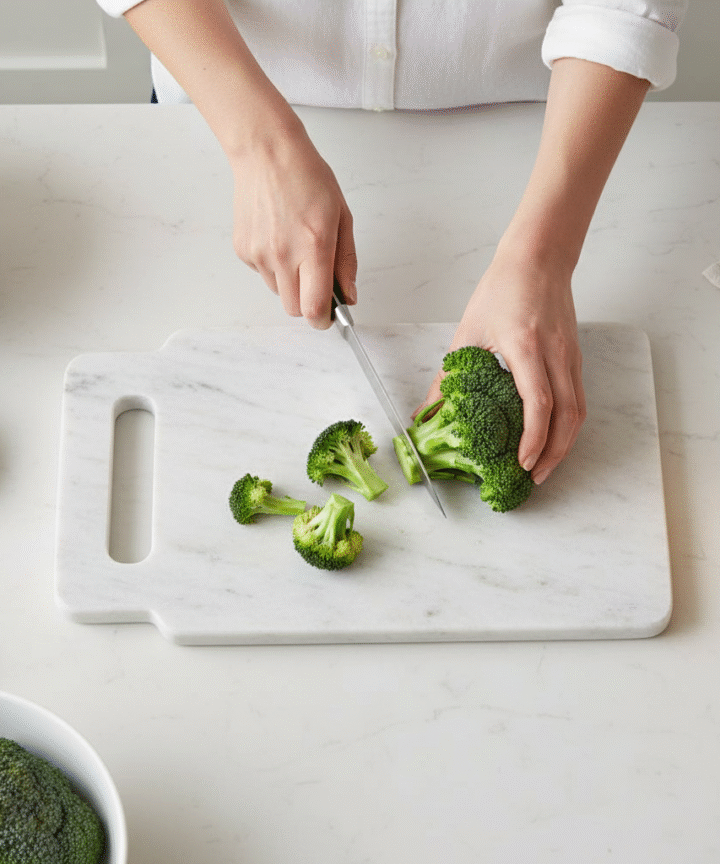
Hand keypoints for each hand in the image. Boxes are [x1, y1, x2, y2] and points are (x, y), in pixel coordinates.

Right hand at [230, 124, 356, 328]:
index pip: (314, 308)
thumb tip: (348, 296)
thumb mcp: (342, 217)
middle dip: (308, 303)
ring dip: (290, 282)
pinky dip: (273, 265)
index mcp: (314, 247)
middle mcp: (283, 255)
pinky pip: (262, 274)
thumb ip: (346, 262)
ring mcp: (260, 254)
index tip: (329, 317)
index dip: (324, 320)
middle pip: (294, 309)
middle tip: (316, 281)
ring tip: (296, 247)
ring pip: (278, 292)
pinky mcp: (243, 250)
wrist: (267, 153)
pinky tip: (278, 236)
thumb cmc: (307, 178)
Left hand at [416, 243, 585, 484]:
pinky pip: (579, 398)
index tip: (522, 463)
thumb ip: (446, 378)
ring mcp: (570, 356)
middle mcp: (554, 354)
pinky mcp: (575, 357)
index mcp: (526, 347)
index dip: (534, 439)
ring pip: (579, 411)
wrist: (537, 259)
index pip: (539, 403)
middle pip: (567, 416)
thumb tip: (425, 412)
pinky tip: (553, 438)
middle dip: (553, 453)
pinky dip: (568, 425)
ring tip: (545, 467)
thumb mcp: (467, 334)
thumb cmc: (501, 291)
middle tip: (534, 477)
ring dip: (565, 444)